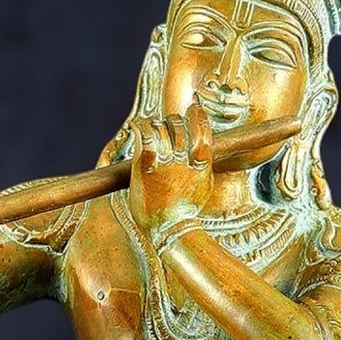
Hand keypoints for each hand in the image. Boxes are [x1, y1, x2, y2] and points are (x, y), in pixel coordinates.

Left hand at [127, 104, 213, 239]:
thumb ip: (203, 170)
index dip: (198, 115)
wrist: (170, 233)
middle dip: (171, 122)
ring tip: (150, 131)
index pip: (203, 131)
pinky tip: (136, 129)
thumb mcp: (202, 189)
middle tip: (163, 128)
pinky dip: (140, 128)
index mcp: (200, 166)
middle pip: (178, 126)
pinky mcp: (147, 168)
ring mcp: (165, 164)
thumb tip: (203, 158)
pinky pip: (145, 137)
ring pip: (161, 128)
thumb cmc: (185, 215)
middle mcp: (184, 161)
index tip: (194, 107)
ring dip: (155, 125)